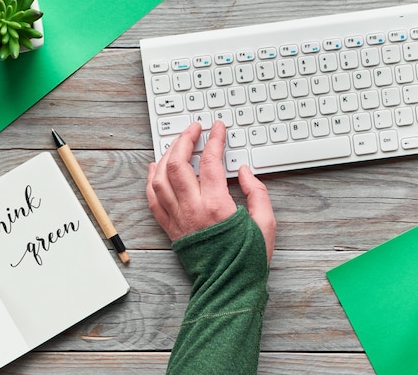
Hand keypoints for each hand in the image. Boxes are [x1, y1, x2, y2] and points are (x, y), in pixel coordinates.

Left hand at [146, 121, 275, 261]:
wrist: (228, 288)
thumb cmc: (248, 259)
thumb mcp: (266, 223)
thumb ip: (257, 192)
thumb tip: (243, 171)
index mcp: (217, 207)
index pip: (211, 162)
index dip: (214, 140)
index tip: (217, 128)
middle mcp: (192, 210)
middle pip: (178, 164)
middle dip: (184, 140)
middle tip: (194, 129)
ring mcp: (178, 219)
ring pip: (160, 178)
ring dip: (167, 156)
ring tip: (177, 144)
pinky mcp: (170, 229)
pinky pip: (153, 199)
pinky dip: (152, 180)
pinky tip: (156, 168)